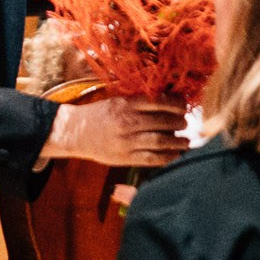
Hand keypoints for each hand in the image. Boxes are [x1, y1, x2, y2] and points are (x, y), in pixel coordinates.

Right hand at [41, 97, 191, 167]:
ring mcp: (127, 141)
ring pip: (161, 141)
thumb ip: (138, 102)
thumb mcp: (116, 101)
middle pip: (163, 122)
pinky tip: (176, 154)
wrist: (74, 132)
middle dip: (179, 123)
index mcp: (125, 104)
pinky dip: (167, 157)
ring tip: (185, 142)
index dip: (176, 104)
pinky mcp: (125, 157)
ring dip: (177, 142)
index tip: (183, 106)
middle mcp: (127, 121)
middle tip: (185, 124)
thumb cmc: (98, 114)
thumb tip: (167, 101)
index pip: (159, 101)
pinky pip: (152, 158)